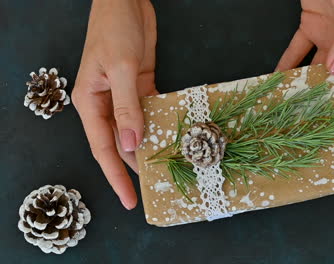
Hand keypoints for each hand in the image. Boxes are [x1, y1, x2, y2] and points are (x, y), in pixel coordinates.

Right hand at [72, 0, 156, 209]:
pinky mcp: (140, 86)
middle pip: (119, 144)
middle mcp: (104, 103)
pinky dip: (160, 123)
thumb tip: (131, 144)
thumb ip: (127, 106)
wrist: (125, 0)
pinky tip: (172, 136)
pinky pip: (150, 111)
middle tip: (153, 188)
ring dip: (149, 147)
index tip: (130, 198)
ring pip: (136, 130)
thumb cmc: (114, 28)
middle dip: (133, 167)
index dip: (116, 176)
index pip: (103, 148)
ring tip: (166, 168)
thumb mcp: (119, 67)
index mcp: (90, 102)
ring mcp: (123, 96)